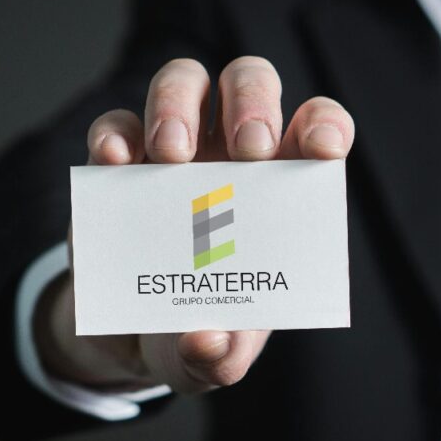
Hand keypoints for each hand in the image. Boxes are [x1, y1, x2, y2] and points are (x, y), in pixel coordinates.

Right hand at [33, 57, 354, 393]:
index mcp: (281, 190)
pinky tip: (116, 161)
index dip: (325, 126)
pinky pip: (116, 125)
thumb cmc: (197, 333)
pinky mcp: (118, 164)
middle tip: (248, 152)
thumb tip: (209, 341)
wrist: (133, 338)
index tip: (323, 150)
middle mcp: (232, 156)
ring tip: (173, 156)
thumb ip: (220, 357)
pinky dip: (115, 134)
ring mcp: (173, 152)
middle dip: (253, 104)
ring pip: (184, 82)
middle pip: (249, 84)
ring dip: (179, 105)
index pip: (317, 131)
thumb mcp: (213, 358)